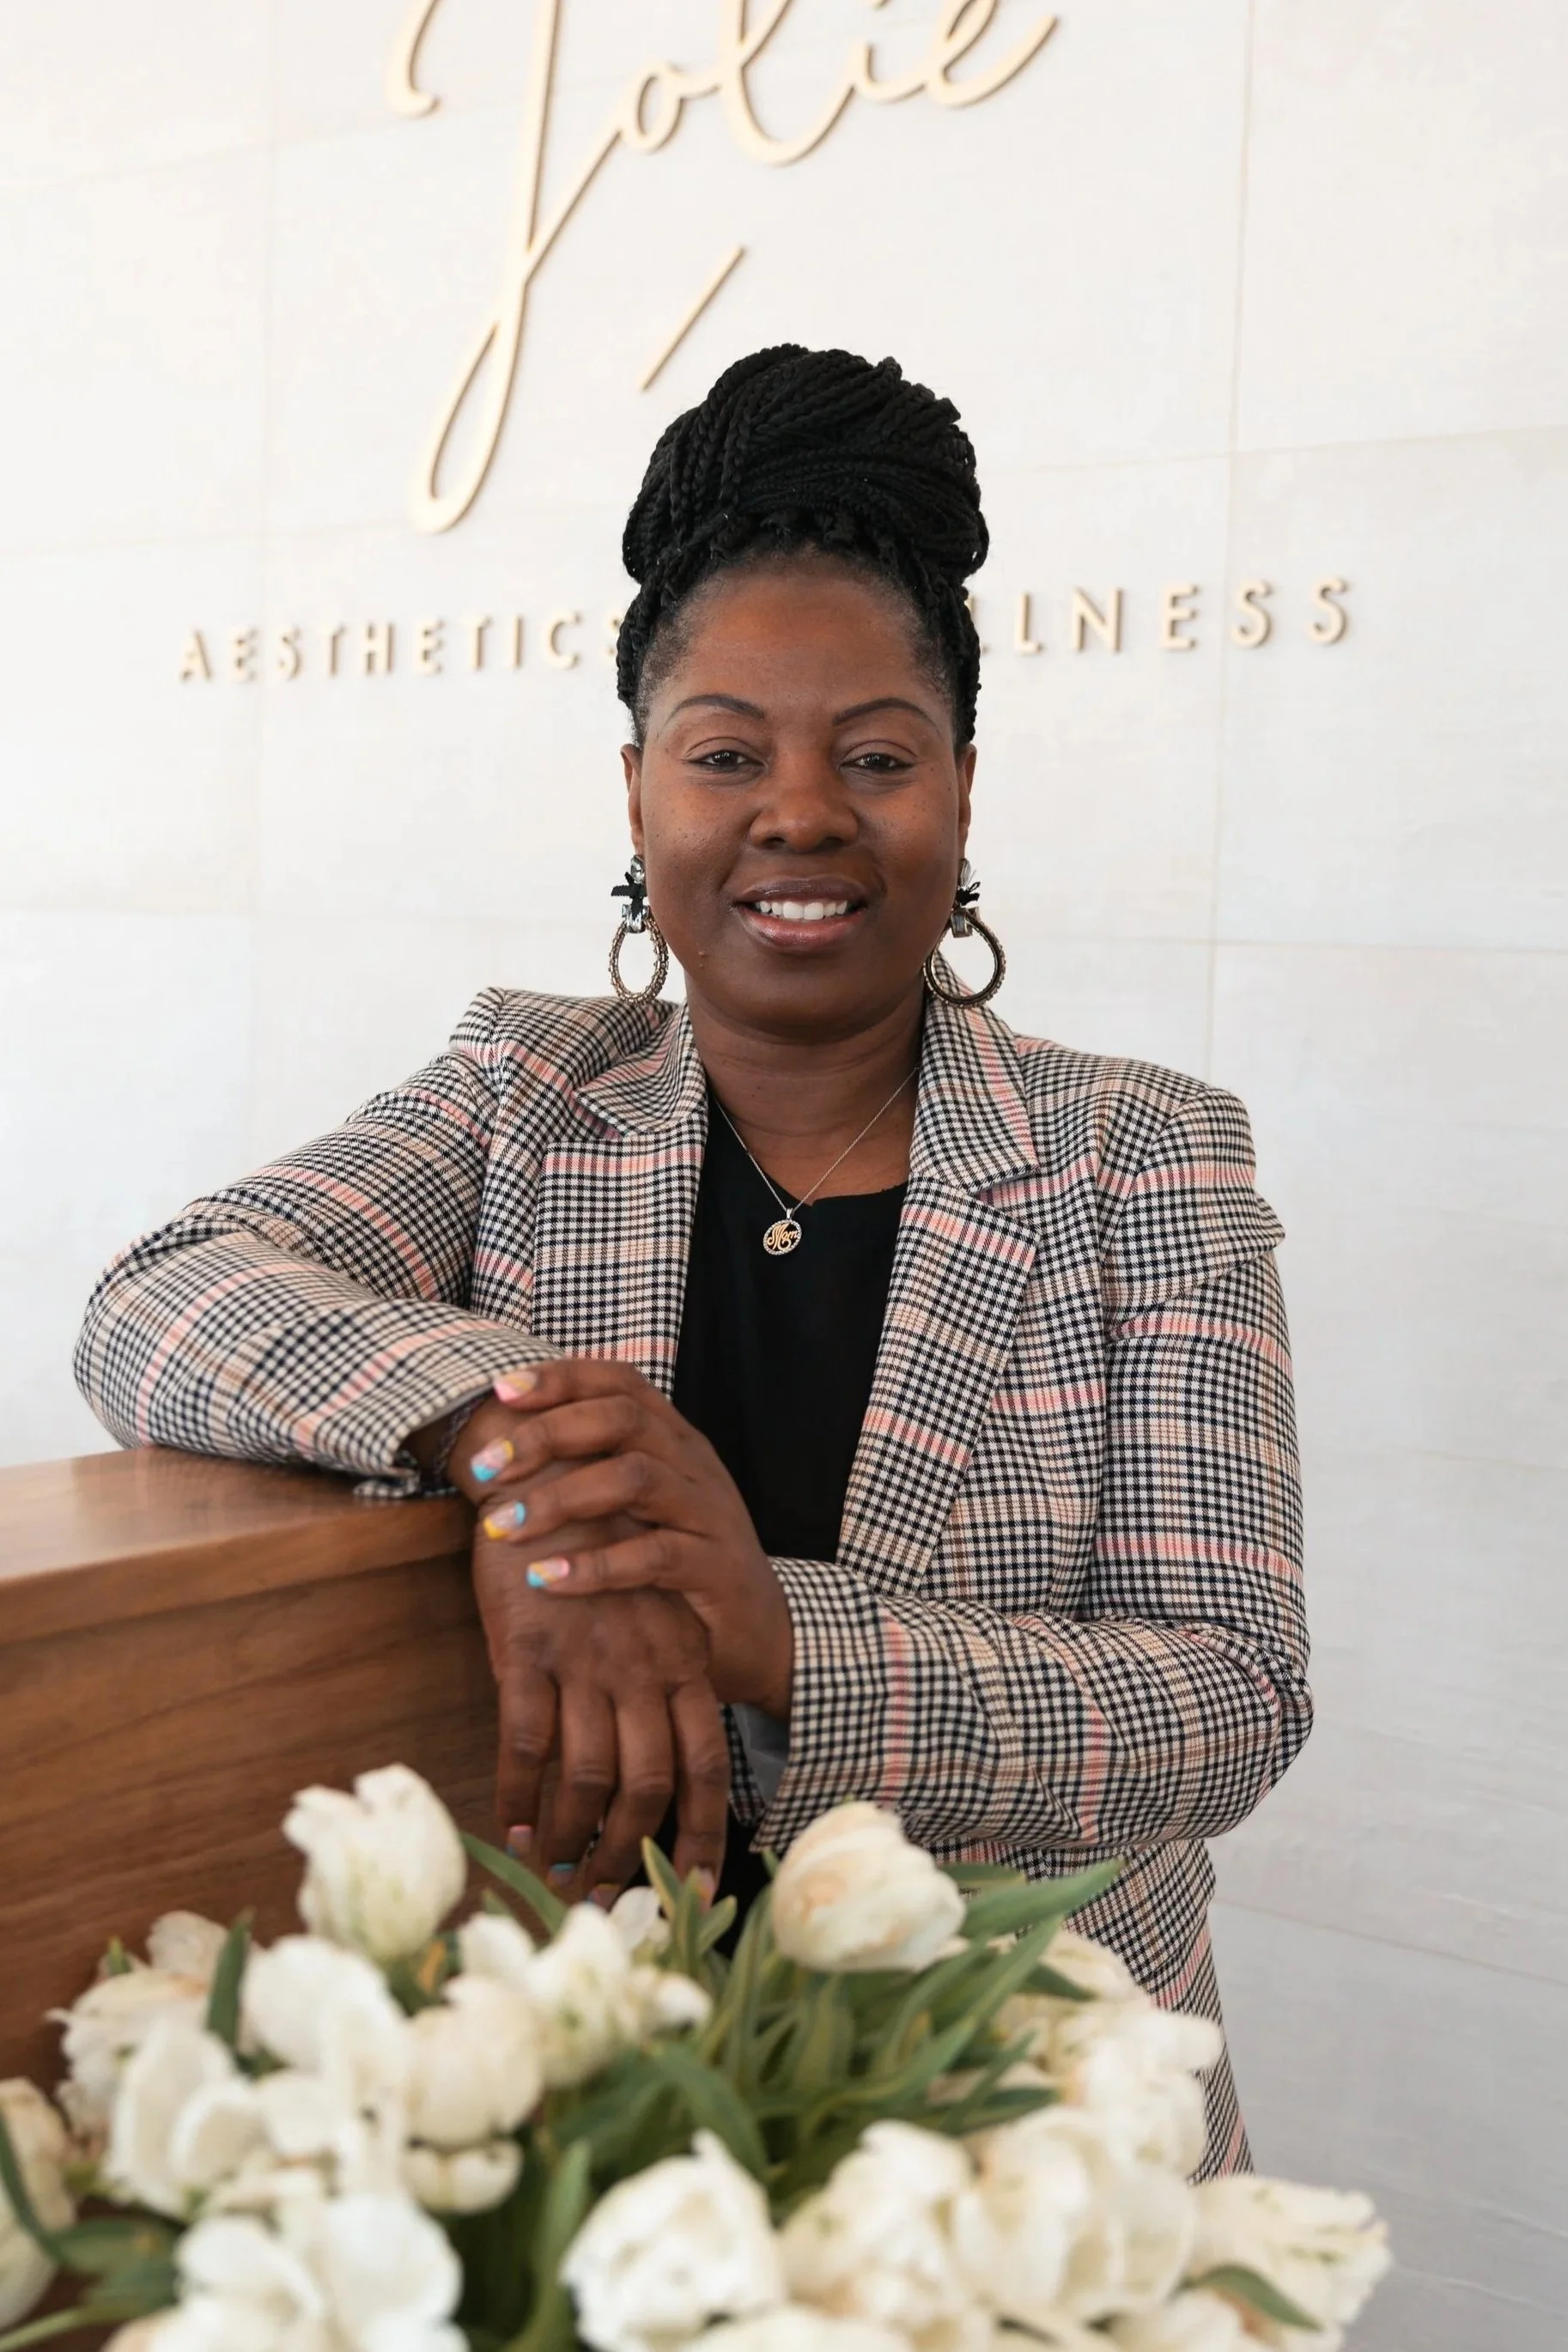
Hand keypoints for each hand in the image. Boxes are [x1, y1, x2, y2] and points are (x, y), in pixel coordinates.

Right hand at [450, 1394, 730, 1902]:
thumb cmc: (597, 1547)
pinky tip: (511, 1824)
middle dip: (631, 1855)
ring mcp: (587, 1659)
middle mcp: (644, 1665)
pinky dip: (519, 1793)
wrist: (541, 1470)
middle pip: (649, 1786)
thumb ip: (660, 1679)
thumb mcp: (649, 1609)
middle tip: (607, 1896)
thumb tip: (656, 1765)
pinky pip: (524, 1742)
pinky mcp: (527, 1649)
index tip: (696, 1891)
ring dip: (572, 1836)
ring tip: (556, 1870)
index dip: (703, 1834)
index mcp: (683, 1659)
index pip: (705, 1764)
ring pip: (588, 1776)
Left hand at [468, 1360, 794, 1718]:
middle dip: (546, 1435)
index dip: (562, 1377)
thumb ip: (594, 1471)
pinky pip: (654, 1555)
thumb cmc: (681, 1562)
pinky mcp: (715, 1568)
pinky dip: (595, 1566)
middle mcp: (693, 1465)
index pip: (621, 1382)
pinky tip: (547, 1579)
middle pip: (621, 1418)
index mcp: (674, 1439)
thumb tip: (507, 1447)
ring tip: (503, 1528)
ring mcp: (709, 1513)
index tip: (502, 1389)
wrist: (759, 1632)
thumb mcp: (642, 1506)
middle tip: (487, 1467)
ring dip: (559, 1499)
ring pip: (634, 1478)